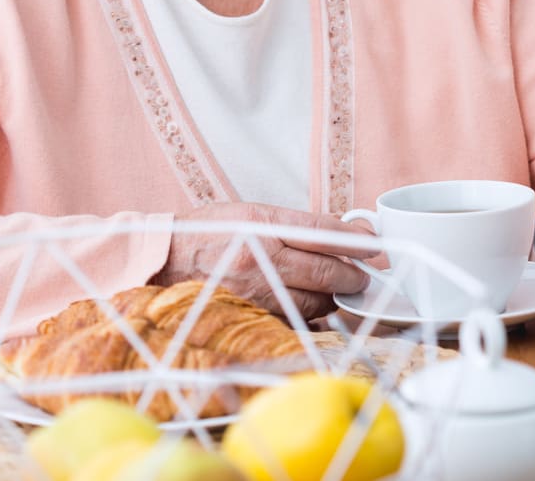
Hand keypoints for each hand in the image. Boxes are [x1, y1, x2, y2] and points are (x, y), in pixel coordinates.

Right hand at [152, 203, 377, 317]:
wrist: (160, 264)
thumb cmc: (207, 235)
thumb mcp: (251, 213)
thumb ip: (300, 223)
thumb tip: (350, 230)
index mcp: (261, 225)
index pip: (324, 233)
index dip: (356, 241)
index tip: (373, 245)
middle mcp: (260, 259)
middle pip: (327, 272)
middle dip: (352, 275)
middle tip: (360, 275)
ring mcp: (255, 293)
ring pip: (316, 301)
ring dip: (332, 297)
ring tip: (334, 289)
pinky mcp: (251, 318)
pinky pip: (294, 320)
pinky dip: (308, 314)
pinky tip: (307, 304)